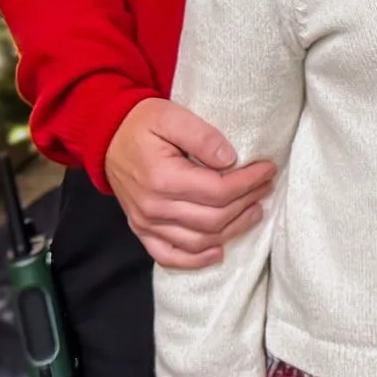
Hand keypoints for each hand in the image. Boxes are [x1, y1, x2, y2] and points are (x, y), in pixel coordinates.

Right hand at [104, 97, 275, 268]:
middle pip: (213, 218)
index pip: (218, 191)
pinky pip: (168, 256)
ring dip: (232, 230)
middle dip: (247, 202)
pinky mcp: (141, 230)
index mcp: (163, 178)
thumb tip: (230, 159)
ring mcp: (146, 223)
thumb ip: (203, 136)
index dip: (249, 182)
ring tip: (255, 211)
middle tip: (266, 186)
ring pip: (198, 240)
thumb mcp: (172, 116)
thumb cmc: (143, 123)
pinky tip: (218, 252)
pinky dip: (195, 260)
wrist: (108, 137)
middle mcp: (154, 207)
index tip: (268, 169)